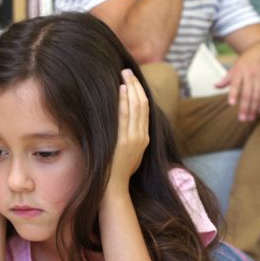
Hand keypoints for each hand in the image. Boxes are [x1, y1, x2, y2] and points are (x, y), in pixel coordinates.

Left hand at [109, 69, 149, 186]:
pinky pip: (125, 117)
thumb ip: (131, 139)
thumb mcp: (130, 154)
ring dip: (130, 89)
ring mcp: (133, 138)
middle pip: (142, 104)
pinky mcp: (123, 141)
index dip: (140, 93)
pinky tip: (121, 90)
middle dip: (136, 85)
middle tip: (127, 71)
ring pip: (136, 108)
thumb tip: (125, 126)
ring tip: (124, 75)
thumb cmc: (118, 173)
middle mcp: (141, 136)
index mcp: (145, 138)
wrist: (114, 189)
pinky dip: (124, 102)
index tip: (133, 81)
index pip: (145, 110)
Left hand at [215, 41, 259, 121]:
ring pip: (257, 94)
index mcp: (239, 71)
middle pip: (247, 93)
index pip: (235, 84)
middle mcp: (250, 74)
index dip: (233, 94)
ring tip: (251, 118)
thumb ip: (226, 79)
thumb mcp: (234, 67)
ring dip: (254, 107)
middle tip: (242, 119)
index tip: (231, 104)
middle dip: (245, 107)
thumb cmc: (246, 60)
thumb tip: (216, 86)